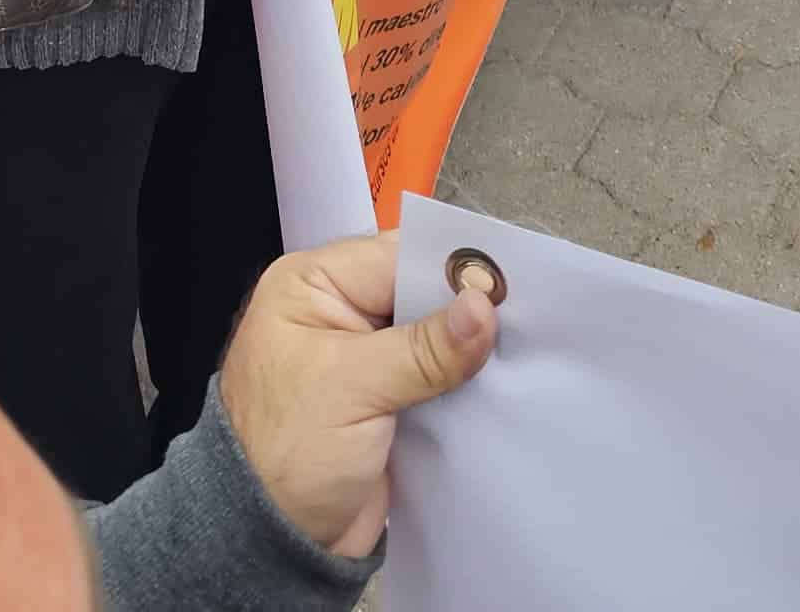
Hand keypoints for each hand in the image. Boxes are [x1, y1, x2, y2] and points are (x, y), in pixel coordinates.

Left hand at [212, 233, 502, 559]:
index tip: (510, 282)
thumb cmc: (286, 453)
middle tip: (530, 316)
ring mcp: (366, 359)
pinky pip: (437, 377)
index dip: (451, 268)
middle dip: (468, 308)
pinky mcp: (388, 401)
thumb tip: (484, 308)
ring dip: (472, 349)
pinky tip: (504, 384)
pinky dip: (465, 383)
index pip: (396, 257)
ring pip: (434, 336)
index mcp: (313, 286)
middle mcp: (339, 313)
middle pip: (420, 292)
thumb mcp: (351, 388)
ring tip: (527, 349)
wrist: (269, 541)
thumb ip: (422, 348)